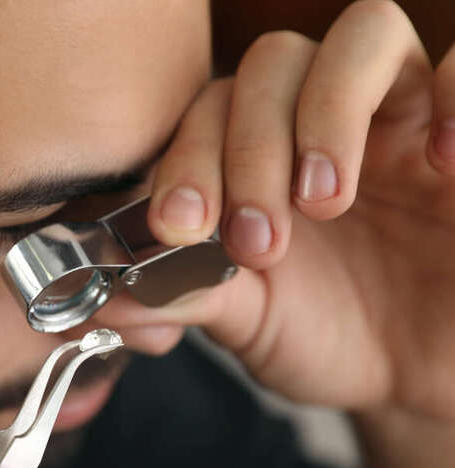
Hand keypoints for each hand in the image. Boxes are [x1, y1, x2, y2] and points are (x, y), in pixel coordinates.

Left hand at [134, 0, 454, 425]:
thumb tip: (103, 296)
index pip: (211, 110)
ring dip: (327, 113)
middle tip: (256, 238)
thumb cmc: (332, 337)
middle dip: (250, 146)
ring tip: (325, 201)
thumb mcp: (250, 322)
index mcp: (259, 158)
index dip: (189, 157)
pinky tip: (438, 162)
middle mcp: (323, 123)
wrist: (419, 374)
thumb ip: (182, 296)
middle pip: (273, 64)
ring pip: (362, 38)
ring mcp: (402, 118)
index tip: (181, 228)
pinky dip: (453, 94)